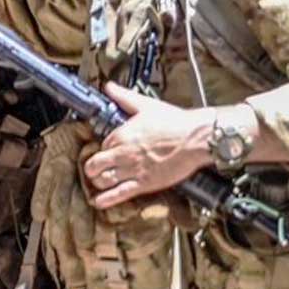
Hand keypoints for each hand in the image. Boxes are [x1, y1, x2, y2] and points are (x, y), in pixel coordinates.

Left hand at [81, 83, 213, 209]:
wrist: (196, 138)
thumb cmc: (176, 122)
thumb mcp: (145, 105)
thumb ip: (124, 97)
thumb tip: (109, 87)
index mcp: (122, 134)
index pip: (101, 144)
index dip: (102, 149)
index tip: (105, 151)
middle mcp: (123, 153)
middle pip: (95, 165)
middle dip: (91, 168)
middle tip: (93, 170)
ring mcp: (133, 170)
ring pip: (103, 180)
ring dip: (97, 182)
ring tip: (98, 183)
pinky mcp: (144, 183)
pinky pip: (119, 194)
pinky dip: (106, 199)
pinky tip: (99, 202)